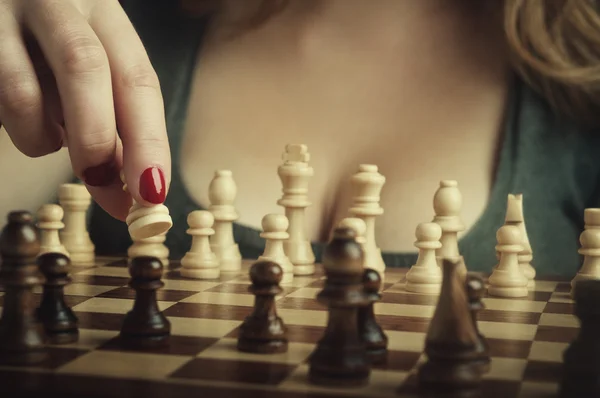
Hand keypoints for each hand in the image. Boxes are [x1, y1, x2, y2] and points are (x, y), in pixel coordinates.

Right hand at [0, 0, 170, 219]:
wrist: (1, 5)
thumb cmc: (53, 48)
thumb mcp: (95, 67)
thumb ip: (116, 121)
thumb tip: (132, 190)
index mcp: (103, 12)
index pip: (138, 78)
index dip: (149, 141)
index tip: (152, 192)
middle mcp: (57, 4)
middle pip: (86, 68)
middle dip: (96, 141)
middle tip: (102, 186)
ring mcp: (4, 16)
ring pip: (24, 92)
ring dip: (44, 138)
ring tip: (51, 139)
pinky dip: (20, 127)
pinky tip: (26, 119)